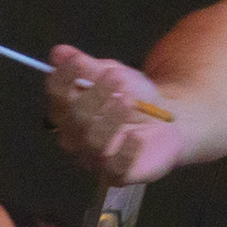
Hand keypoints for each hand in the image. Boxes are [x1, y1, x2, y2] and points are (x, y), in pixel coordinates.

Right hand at [46, 47, 185, 183]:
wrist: (170, 121)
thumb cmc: (136, 96)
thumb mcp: (115, 74)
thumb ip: (88, 66)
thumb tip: (58, 52)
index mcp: (68, 108)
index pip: (56, 94)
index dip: (64, 78)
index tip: (79, 61)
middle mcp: (74, 135)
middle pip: (73, 118)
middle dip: (93, 96)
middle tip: (116, 78)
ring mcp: (93, 157)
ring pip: (92, 142)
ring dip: (110, 119)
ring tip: (129, 101)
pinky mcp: (116, 175)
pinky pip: (114, 169)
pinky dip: (125, 153)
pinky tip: (138, 138)